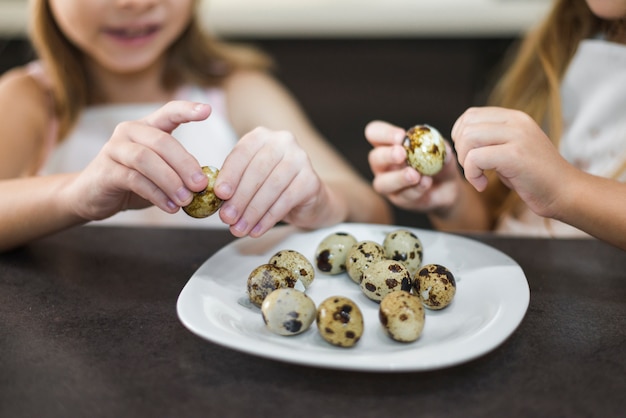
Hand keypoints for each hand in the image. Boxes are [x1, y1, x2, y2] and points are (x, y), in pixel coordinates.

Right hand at [66, 101, 210, 219]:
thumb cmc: (132, 182)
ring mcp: (114, 149)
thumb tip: (205, 182)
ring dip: (171, 181)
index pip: (168, 111)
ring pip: (147, 160)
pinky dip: (157, 194)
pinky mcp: (106, 171)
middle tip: (201, 185)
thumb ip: (179, 171)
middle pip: (162, 142)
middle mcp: (129, 131)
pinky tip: (171, 207)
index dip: (187, 109)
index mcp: (147, 127)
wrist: (92, 196)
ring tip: (186, 200)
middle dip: (185, 164)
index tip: (208, 111)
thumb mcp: (160, 173)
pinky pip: (135, 180)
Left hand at [214, 127, 326, 236]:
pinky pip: (286, 200)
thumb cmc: (272, 186)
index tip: (219, 194)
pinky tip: (257, 229)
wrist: (306, 197)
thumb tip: (218, 200)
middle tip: (227, 218)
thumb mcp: (249, 179)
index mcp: (262, 137)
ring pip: (271, 187)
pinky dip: (268, 218)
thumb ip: (234, 184)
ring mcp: (300, 159)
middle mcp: (283, 142)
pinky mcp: (311, 179)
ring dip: (252, 211)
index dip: (229, 175)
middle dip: (239, 198)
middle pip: (257, 171)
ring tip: (240, 228)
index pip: (242, 153)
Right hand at [365, 120, 461, 212]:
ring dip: (398, 178)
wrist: (447, 188)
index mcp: (388, 144)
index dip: (383, 133)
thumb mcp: (442, 151)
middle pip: (374, 157)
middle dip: (388, 155)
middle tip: (402, 154)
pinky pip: (402, 196)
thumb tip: (435, 142)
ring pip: (383, 182)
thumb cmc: (439, 162)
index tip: (401, 136)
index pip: (374, 133)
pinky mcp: (397, 199)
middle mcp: (382, 163)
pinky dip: (415, 189)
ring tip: (415, 175)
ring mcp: (387, 183)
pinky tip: (426, 183)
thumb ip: (438, 146)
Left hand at [451, 107, 572, 217]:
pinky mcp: (515, 155)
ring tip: (478, 176)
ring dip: (466, 162)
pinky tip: (483, 185)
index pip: (471, 115)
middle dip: (461, 150)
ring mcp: (517, 136)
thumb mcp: (511, 150)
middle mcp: (516, 121)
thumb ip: (490, 140)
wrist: (565, 192)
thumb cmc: (535, 177)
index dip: (460, 137)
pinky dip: (472, 175)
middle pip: (466, 125)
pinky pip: (476, 158)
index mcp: (515, 117)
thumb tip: (461, 137)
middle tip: (473, 169)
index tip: (469, 156)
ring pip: (468, 138)